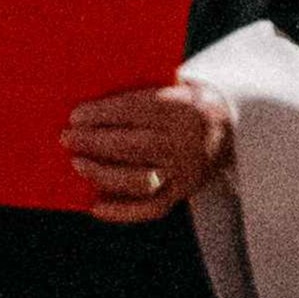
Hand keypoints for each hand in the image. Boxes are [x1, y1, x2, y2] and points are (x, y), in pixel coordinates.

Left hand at [64, 80, 233, 224]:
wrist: (231, 131)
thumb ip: (144, 92)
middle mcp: (187, 142)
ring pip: (137, 178)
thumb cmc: (188, 105)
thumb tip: (91, 98)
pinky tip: (95, 205)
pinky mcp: (182, 193)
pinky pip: (149, 208)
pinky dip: (121, 211)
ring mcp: (185, 171)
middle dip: (95, 142)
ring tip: (78, 163)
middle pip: (134, 145)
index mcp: (187, 108)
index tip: (76, 115)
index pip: (138, 110)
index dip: (104, 114)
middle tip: (67, 138)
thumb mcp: (178, 86)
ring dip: (102, 173)